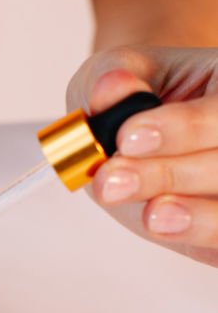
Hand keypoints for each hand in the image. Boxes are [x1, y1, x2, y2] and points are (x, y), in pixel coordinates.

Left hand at [67, 46, 217, 267]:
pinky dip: (200, 238)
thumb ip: (113, 76)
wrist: (137, 136)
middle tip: (112, 182)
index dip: (181, 129)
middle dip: (169, 175)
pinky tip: (170, 231)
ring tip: (150, 215)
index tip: (128, 138)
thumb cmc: (135, 99)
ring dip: (193, 218)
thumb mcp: (117, 73)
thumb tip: (111, 88)